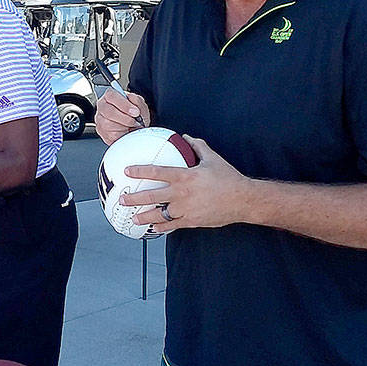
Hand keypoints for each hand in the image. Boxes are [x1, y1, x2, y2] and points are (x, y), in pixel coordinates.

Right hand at [95, 89, 149, 144]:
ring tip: (131, 126)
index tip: (136, 112)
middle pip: (109, 111)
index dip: (124, 104)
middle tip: (135, 121)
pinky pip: (110, 135)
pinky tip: (125, 131)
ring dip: (123, 126)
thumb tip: (132, 99)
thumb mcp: (140, 104)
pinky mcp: (101, 132)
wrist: (136, 127)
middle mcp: (102, 106)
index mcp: (110, 96)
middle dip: (125, 118)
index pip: (111, 96)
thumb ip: (136, 100)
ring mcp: (100, 119)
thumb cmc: (135, 114)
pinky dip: (121, 134)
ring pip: (108, 124)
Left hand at [121, 135, 252, 232]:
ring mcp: (186, 209)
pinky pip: (172, 226)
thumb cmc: (228, 178)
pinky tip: (154, 229)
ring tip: (134, 219)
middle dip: (135, 199)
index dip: (140, 171)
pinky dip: (162, 227)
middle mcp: (182, 194)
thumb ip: (197, 146)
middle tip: (123, 199)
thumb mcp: (212, 158)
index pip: (157, 172)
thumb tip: (186, 136)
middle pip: (152, 197)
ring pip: (159, 215)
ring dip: (144, 217)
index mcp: (185, 176)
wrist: (243, 200)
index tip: (127, 171)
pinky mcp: (191, 221)